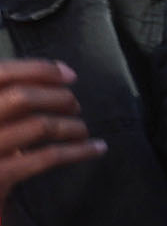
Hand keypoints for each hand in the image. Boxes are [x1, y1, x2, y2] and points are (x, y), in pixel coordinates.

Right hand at [0, 61, 99, 205]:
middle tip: (75, 104)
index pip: (0, 73)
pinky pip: (48, 156)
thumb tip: (60, 74)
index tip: (69, 74)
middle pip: (21, 96)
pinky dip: (79, 150)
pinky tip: (97, 148)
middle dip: (57, 96)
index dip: (38, 69)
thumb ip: (10, 102)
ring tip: (82, 129)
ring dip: (70, 124)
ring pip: (39, 125)